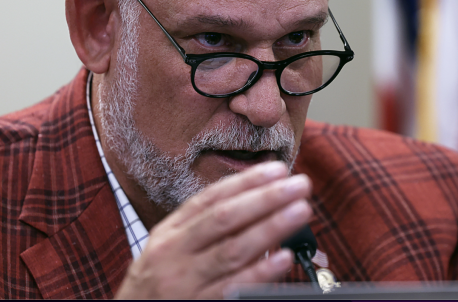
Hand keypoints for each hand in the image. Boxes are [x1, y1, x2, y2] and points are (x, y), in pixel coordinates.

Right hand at [114, 161, 311, 298]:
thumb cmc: (157, 286)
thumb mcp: (167, 251)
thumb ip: (201, 228)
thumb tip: (252, 202)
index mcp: (169, 233)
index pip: (211, 199)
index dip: (245, 182)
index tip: (277, 169)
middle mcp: (174, 254)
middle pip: (225, 218)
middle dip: (265, 198)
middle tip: (298, 184)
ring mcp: (185, 283)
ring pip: (233, 250)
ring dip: (271, 227)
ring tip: (300, 211)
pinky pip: (233, 289)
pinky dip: (260, 273)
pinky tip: (283, 258)